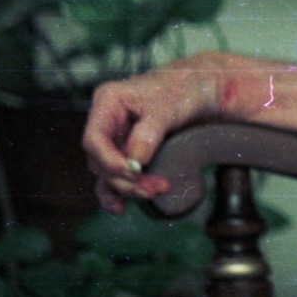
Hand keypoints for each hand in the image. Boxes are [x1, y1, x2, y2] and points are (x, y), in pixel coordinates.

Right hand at [81, 53, 225, 213]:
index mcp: (108, 102)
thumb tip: (134, 163)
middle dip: (125, 179)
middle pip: (101, 160)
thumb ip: (148, 133)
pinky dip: (118, 191)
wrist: (201, 88)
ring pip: (109, 172)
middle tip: (154, 189)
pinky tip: (120, 208)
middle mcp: (106, 121)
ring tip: (153, 193)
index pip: (94, 139)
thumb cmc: (184, 88)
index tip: (133, 172)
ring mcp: (116, 137)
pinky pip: (115, 176)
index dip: (108, 161)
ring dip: (128, 187)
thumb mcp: (168, 107)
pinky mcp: (127, 151)